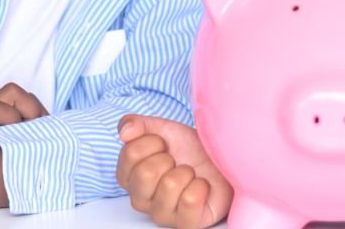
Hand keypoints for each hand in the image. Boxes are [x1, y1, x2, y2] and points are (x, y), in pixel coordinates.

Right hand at [116, 114, 231, 228]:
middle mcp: (140, 200)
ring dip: (186, 172)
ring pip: (169, 185)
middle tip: (176, 161)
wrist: (220, 160)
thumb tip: (124, 133)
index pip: (130, 153)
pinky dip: (201, 186)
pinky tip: (201, 186)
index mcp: (129, 177)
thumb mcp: (162, 129)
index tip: (163, 145)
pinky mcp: (186, 224)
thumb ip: (138, 125)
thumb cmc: (189, 150)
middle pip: (145, 173)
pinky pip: (190, 199)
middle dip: (167, 159)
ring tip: (190, 175)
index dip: (152, 141)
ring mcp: (162, 215)